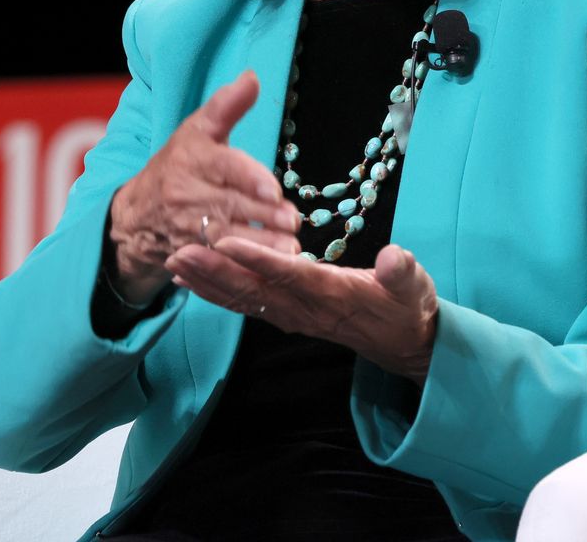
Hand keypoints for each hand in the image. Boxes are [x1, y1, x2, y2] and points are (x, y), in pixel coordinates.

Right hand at [106, 70, 304, 303]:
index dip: (249, 178)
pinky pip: (217, 262)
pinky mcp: (189, 254)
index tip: (274, 190)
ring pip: (225, 237)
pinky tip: (266, 269)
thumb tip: (252, 77)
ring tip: (289, 249)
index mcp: (192, 158)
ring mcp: (185, 227)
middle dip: (263, 216)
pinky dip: (241, 266)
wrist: (138, 213)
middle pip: (229, 205)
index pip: (224, 167)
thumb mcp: (197, 130)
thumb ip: (227, 106)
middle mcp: (185, 193)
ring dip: (258, 245)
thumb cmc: (177, 164)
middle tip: (293, 222)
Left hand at [166, 236, 440, 384]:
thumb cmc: (408, 306)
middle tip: (179, 250)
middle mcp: (305, 308)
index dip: (258, 260)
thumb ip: (402, 273)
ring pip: (243, 299)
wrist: (404, 343)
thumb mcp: (414, 287)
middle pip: (254, 290)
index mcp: (333, 294)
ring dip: (206, 283)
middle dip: (215, 272)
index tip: (228, 243)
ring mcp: (293, 315)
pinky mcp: (287, 315)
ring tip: (173, 262)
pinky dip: (215, 293)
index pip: (290, 275)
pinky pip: (245, 305)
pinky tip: (189, 281)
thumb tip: (395, 257)